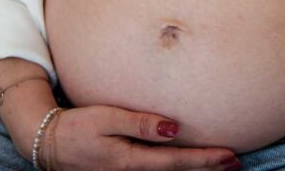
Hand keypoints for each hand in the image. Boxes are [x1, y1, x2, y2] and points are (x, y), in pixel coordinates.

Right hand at [46, 104, 240, 170]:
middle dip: (207, 169)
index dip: (204, 160)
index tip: (229, 156)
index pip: (176, 162)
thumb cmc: (77, 127)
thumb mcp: (106, 119)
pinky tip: (188, 166)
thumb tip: (175, 128)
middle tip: (236, 162)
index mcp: (129, 162)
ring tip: (221, 165)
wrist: (48, 144)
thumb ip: (140, 124)